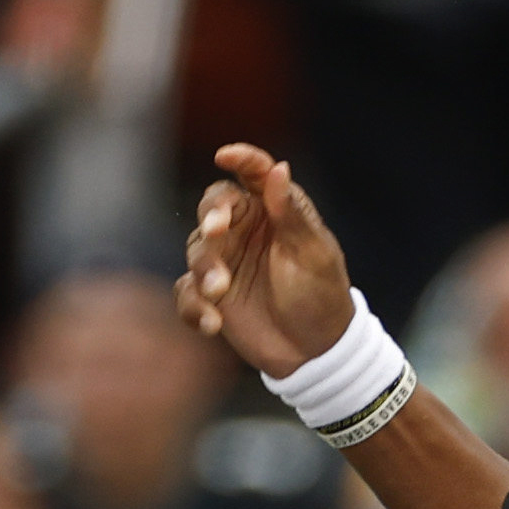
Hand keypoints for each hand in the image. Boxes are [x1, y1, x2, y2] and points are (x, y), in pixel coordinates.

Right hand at [177, 144, 358, 376]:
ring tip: (220, 292)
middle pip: (213, 207)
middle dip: (211, 217)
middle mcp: (243, 230)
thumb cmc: (322, 295)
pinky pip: (187, 293)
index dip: (240, 159)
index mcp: (273, 211)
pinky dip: (194, 307)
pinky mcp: (210, 296)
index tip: (224, 156)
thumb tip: (278, 167)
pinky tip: (212, 324)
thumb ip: (292, 213)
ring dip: (203, 269)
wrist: (315, 352)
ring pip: (196, 250)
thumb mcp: (313, 253)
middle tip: (215, 232)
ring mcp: (224, 262)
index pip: (253, 174)